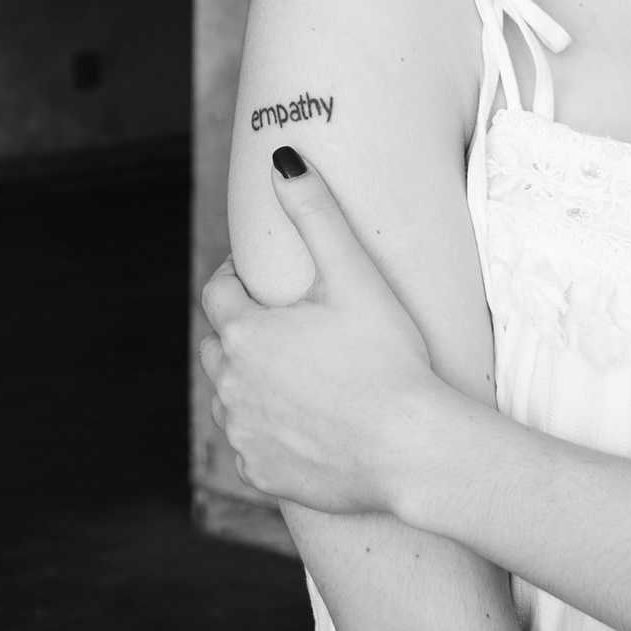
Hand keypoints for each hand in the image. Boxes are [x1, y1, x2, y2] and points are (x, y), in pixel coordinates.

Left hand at [197, 146, 452, 517]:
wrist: (411, 449)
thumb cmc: (388, 358)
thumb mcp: (354, 275)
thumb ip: (315, 212)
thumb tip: (282, 158)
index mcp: (244, 332)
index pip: (218, 292)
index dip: (240, 280)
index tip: (268, 281)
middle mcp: (230, 385)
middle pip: (218, 344)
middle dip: (242, 329)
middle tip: (287, 326)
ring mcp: (242, 433)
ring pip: (228, 396)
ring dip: (249, 380)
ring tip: (296, 372)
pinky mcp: (259, 473)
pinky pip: (249, 444)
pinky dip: (266, 430)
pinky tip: (303, 421)